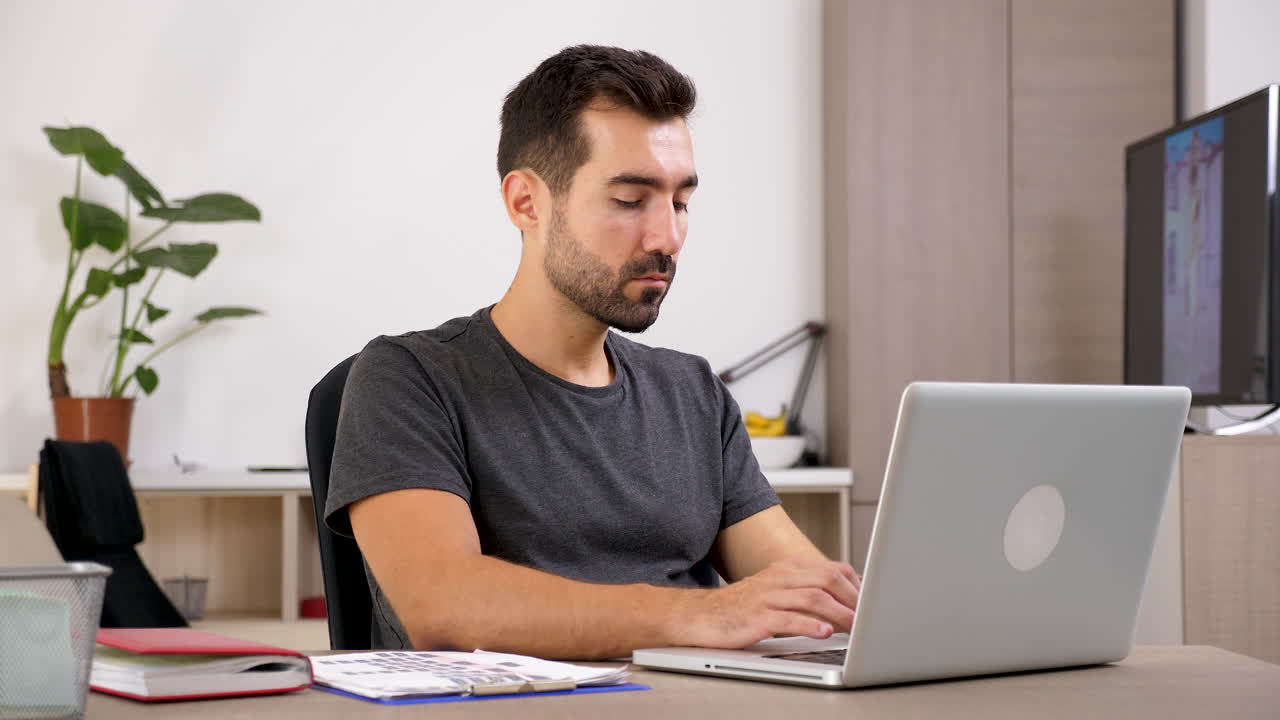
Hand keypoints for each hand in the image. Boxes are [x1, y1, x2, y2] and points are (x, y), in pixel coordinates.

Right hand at [670, 557, 860, 649]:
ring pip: (812, 596)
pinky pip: (788, 618)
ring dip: (839, 612)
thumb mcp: (779, 591)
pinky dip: (810, 625)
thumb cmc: (744, 606)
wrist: (702, 615)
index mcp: (789, 567)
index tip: (872, 604)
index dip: (857, 586)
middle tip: (870, 616)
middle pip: (827, 578)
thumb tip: (846, 604)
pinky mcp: (757, 616)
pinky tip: (824, 632)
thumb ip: (808, 592)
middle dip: (853, 598)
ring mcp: (768, 595)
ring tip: (855, 626)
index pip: (833, 569)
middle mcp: (780, 577)